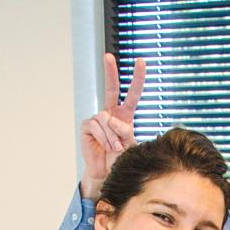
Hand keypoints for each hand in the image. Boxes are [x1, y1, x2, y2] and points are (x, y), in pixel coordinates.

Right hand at [80, 53, 146, 199]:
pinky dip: (104, 138)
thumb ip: (125, 130)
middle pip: (111, 88)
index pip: (132, 94)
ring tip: (115, 148)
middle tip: (109, 56)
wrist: (107, 173)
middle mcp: (110, 114)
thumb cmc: (120, 159)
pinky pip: (98, 126)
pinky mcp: (88, 125)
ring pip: (107, 119)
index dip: (137, 79)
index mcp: (124, 116)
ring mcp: (98, 118)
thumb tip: (112, 119)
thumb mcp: (130, 144)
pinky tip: (105, 146)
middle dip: (110, 71)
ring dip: (113, 136)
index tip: (141, 61)